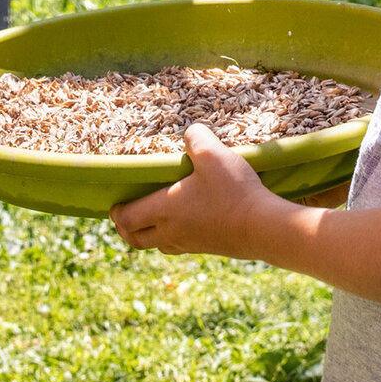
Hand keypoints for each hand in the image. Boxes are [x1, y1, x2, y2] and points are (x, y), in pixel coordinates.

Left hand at [109, 123, 287, 258]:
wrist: (265, 228)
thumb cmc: (233, 191)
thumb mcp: (213, 154)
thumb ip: (196, 138)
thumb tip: (190, 132)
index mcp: (164, 210)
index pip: (126, 219)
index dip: (117, 213)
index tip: (115, 205)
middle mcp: (172, 232)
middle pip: (137, 240)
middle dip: (127, 229)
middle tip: (127, 216)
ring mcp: (192, 244)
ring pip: (160, 245)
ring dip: (151, 235)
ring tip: (156, 219)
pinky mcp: (211, 249)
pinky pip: (182, 247)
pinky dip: (174, 238)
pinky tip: (190, 222)